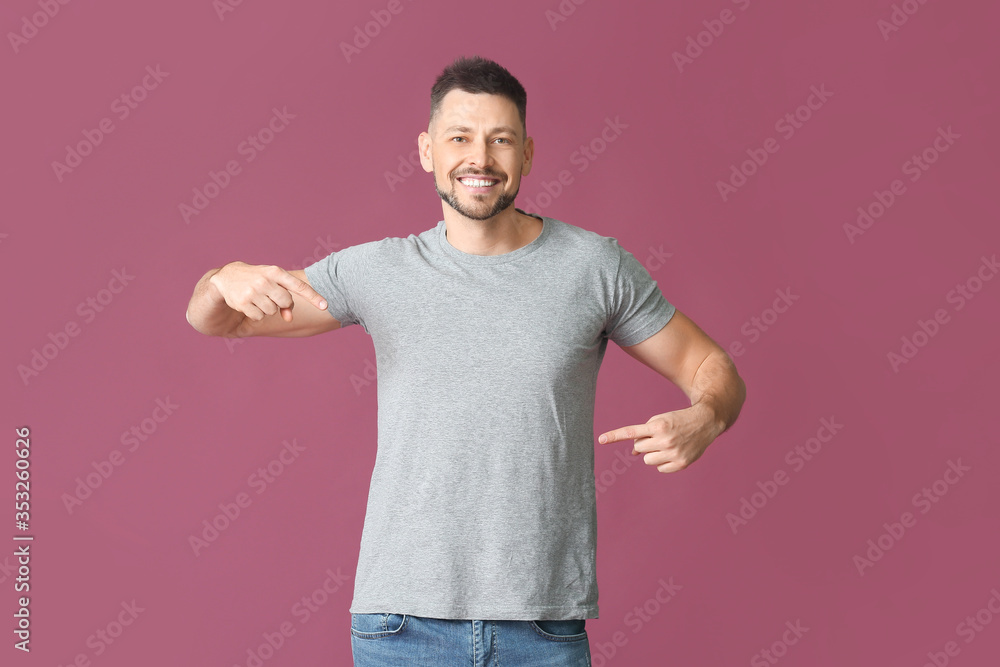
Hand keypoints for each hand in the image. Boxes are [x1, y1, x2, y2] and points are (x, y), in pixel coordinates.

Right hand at [209, 262, 326, 322]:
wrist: (227, 277)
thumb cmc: (257, 279)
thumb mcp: (272, 283)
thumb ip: (285, 299)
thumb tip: (289, 319)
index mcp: (275, 272)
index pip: (298, 285)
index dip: (313, 296)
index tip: (325, 306)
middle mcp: (265, 280)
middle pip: (286, 302)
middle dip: (282, 303)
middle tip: (270, 296)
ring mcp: (253, 291)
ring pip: (273, 311)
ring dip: (268, 309)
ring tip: (257, 297)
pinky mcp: (243, 303)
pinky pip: (260, 317)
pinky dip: (256, 314)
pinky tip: (249, 303)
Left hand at [597, 403, 721, 472]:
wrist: (706, 422)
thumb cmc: (678, 420)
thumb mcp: (660, 421)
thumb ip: (644, 435)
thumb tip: (633, 454)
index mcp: (658, 426)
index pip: (631, 432)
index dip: (615, 435)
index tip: (601, 439)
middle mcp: (665, 439)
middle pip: (639, 448)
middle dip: (645, 443)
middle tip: (659, 437)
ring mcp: (673, 453)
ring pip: (647, 460)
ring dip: (653, 453)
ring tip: (667, 444)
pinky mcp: (681, 463)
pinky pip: (660, 468)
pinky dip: (663, 462)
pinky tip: (674, 453)